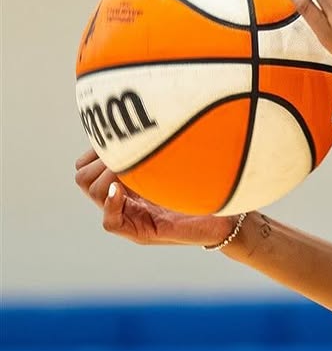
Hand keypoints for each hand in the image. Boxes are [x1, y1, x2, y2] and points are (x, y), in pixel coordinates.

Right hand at [73, 149, 242, 247]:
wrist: (228, 219)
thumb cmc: (207, 185)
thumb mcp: (176, 158)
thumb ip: (157, 145)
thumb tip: (143, 117)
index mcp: (127, 182)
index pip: (88, 165)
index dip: (97, 151)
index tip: (121, 144)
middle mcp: (124, 200)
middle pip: (84, 177)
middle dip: (100, 162)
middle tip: (128, 159)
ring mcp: (130, 217)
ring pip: (92, 193)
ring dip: (106, 177)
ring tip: (131, 172)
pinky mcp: (142, 234)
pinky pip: (111, 223)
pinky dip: (111, 204)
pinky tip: (124, 189)